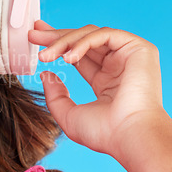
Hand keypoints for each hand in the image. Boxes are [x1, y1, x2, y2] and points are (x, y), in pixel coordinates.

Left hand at [28, 20, 163, 157]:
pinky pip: (104, 35)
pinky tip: (68, 58)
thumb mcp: (68, 114)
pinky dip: (82, 42)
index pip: (79, 55)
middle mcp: (117, 65)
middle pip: (82, 41)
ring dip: (63, 42)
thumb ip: (54, 95)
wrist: (129, 136)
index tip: (36, 40)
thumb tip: (46, 74)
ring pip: (90, 35)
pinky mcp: (138, 49)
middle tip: (33, 35)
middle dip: (56, 36)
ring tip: (45, 56)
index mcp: (105, 81)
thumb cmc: (103, 132)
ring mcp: (128, 56)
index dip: (57, 45)